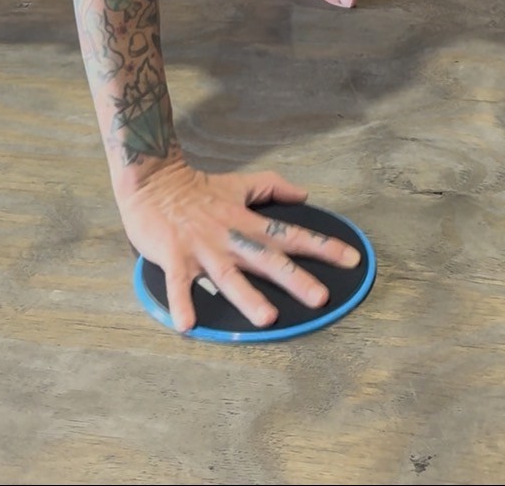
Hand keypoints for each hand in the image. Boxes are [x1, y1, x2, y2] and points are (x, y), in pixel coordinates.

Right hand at [117, 157, 359, 332]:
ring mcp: (201, 248)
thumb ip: (272, 187)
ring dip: (247, 297)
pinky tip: (188, 325)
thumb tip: (305, 194)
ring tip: (267, 318)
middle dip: (294, 278)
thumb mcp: (238, 183)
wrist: (152, 179)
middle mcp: (229, 236)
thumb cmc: (197, 188)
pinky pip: (178, 283)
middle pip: (266, 258)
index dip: (322, 247)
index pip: (291, 234)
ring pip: (228, 275)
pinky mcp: (173, 256)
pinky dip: (182, 303)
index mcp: (246, 221)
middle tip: (320, 298)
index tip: (352, 260)